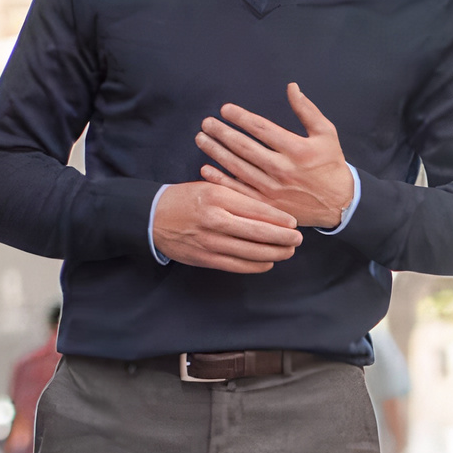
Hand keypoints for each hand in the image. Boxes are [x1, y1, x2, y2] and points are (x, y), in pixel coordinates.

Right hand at [152, 180, 301, 273]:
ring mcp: (210, 242)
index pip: (257, 209)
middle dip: (283, 238)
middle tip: (298, 239)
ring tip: (288, 251)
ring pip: (251, 252)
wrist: (153, 217)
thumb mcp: (210, 187)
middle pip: (259, 232)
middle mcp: (215, 219)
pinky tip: (268, 262)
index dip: (279, 218)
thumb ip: (237, 196)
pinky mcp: (205, 259)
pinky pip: (237, 266)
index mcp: (218, 196)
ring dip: (274, 253)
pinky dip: (256, 266)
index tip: (294, 222)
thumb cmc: (186, 199)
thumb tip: (270, 209)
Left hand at [196, 83, 354, 228]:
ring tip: (201, 139)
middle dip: (222, 133)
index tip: (225, 109)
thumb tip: (291, 87)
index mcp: (297, 149)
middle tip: (206, 123)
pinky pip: (240, 191)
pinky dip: (221, 181)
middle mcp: (283, 169)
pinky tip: (206, 169)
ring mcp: (273, 189)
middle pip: (245, 148)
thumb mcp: (327, 133)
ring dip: (217, 152)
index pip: (262, 129)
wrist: (338, 203)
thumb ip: (307, 110)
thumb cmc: (331, 164)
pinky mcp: (268, 205)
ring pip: (238, 168)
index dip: (241, 117)